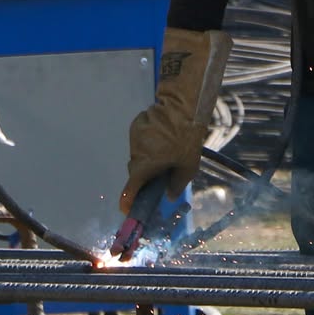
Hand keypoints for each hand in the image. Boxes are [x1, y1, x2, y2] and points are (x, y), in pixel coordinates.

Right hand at [120, 28, 229, 210]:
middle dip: (145, 176)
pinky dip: (148, 143)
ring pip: (139, 154)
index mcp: (146, 165)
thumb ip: (177, 183)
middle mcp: (136, 152)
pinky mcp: (136, 125)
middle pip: (137, 170)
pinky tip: (162, 136)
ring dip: (149, 157)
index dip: (127, 200)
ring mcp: (134, 138)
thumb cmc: (186, 137)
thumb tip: (170, 196)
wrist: (182, 105)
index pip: (131, 188)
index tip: (125, 208)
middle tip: (160, 175)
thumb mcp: (188, 165)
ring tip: (167, 150)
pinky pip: (140, 141)